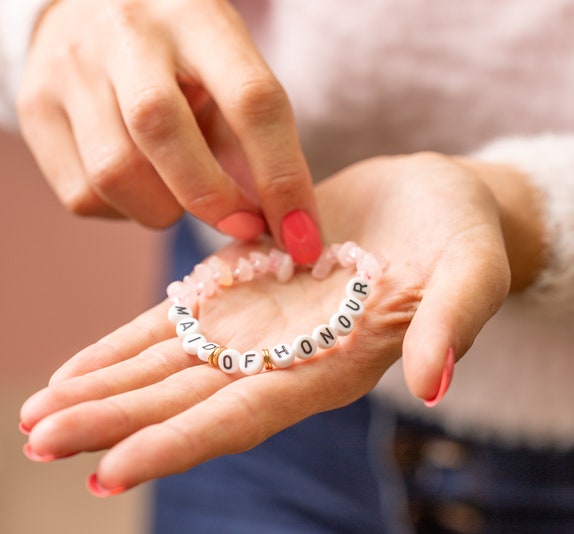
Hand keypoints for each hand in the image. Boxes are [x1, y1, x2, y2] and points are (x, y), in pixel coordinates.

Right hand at [17, 0, 320, 262]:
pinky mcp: (35, 110)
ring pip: (117, 174)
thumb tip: (284, 226)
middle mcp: (126, 34)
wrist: (92, 13)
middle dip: (214, 200)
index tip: (302, 236)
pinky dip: (126, 210)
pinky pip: (85, 194)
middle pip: (165, 134)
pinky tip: (140, 184)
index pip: (252, 101)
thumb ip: (255, 142)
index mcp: (198, 18)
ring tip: (180, 189)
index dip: (283, 179)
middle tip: (243, 226)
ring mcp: (70, 70)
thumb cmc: (183, 58)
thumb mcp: (229, 73)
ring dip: (164, 209)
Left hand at [20, 153, 542, 494]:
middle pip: (191, 397)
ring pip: (173, 364)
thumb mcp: (473, 272)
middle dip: (116, 421)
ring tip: (40, 412)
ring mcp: (264, 322)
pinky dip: (129, 341)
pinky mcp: (248, 285)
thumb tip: (435, 381)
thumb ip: (454, 323)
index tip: (111, 470)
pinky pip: (180, 318)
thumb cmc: (465, 238)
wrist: (438, 202)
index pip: (249, 412)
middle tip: (40, 439)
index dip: (183, 442)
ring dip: (108, 387)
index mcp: (337, 362)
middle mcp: (289, 354)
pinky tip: (84, 362)